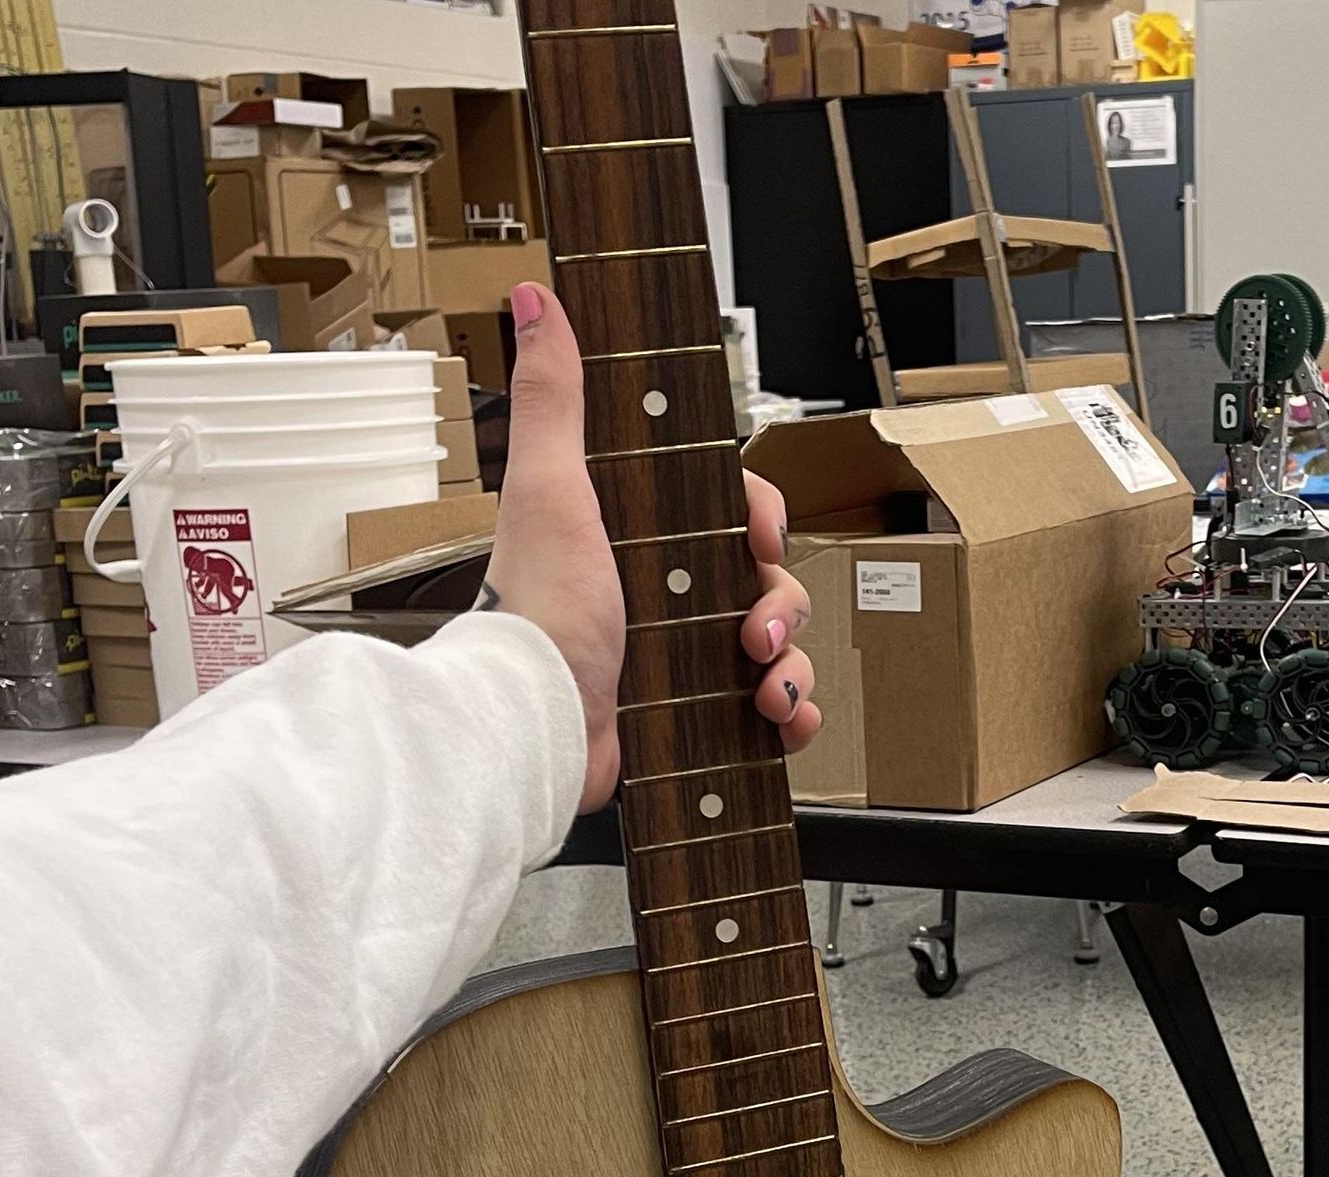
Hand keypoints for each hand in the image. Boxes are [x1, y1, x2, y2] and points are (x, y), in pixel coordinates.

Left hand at [482, 281, 819, 813]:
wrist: (535, 725)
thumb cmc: (538, 612)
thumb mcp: (549, 488)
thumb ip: (554, 397)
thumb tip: (535, 298)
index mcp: (639, 536)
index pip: (731, 511)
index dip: (759, 519)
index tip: (760, 539)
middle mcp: (663, 594)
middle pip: (766, 579)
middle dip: (782, 603)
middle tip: (754, 633)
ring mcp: (682, 659)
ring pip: (781, 647)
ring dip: (793, 663)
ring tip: (764, 686)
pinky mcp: (695, 717)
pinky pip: (775, 711)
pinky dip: (791, 713)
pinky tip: (778, 718)